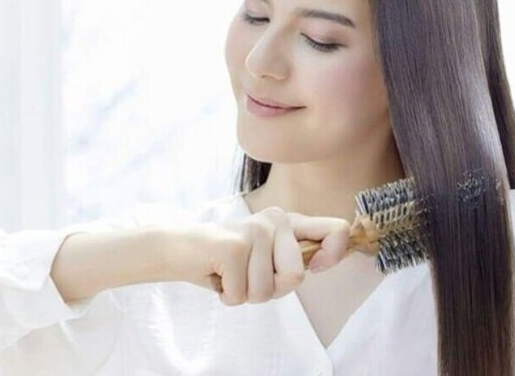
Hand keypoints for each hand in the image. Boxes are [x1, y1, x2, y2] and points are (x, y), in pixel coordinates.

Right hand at [165, 206, 351, 305]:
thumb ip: (294, 259)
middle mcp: (276, 220)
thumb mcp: (268, 256)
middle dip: (272, 290)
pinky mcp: (233, 246)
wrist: (178, 248)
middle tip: (250, 278)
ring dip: (246, 294)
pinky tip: (218, 276)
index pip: (336, 230)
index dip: (334, 255)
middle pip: (296, 277)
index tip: (316, 268)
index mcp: (289, 222)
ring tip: (231, 275)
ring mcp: (254, 231)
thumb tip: (322, 264)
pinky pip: (242, 294)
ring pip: (266, 291)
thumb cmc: (228, 260)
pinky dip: (228, 295)